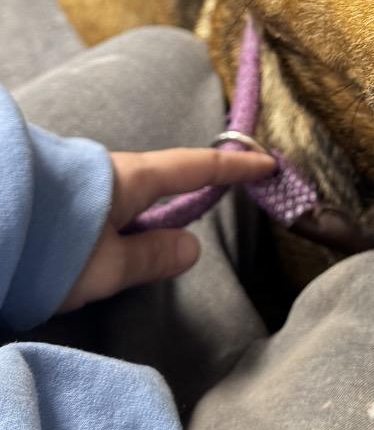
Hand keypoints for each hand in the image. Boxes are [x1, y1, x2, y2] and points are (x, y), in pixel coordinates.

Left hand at [59, 146, 275, 312]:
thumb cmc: (49, 246)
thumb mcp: (104, 266)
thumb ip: (151, 256)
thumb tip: (193, 247)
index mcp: (132, 179)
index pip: (196, 168)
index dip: (234, 167)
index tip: (267, 163)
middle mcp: (109, 170)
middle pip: (158, 177)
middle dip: (183, 190)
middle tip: (205, 208)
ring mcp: (79, 178)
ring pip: (123, 192)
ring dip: (139, 211)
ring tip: (137, 243)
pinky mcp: (53, 193)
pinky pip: (100, 202)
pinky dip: (114, 217)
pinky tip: (98, 239)